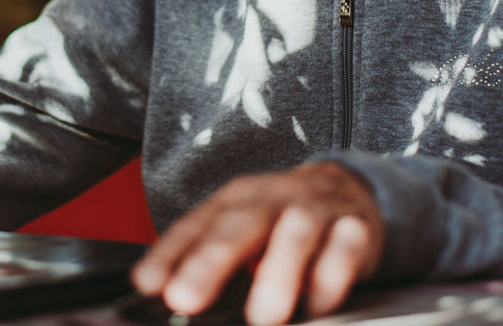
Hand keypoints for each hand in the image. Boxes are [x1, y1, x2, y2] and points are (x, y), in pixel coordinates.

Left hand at [131, 162, 384, 325]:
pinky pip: (345, 250)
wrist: (349, 189)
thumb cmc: (281, 221)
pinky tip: (318, 302)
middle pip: (239, 225)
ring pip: (294, 234)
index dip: (168, 255)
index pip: (195, 225)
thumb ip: (206, 258)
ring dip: (278, 274)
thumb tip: (164, 294)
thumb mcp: (241, 230)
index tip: (147, 285)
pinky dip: (331, 278)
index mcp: (236, 200)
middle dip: (210, 263)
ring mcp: (314, 210)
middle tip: (185, 298)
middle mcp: (272, 199)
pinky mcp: (355, 229)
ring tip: (264, 315)